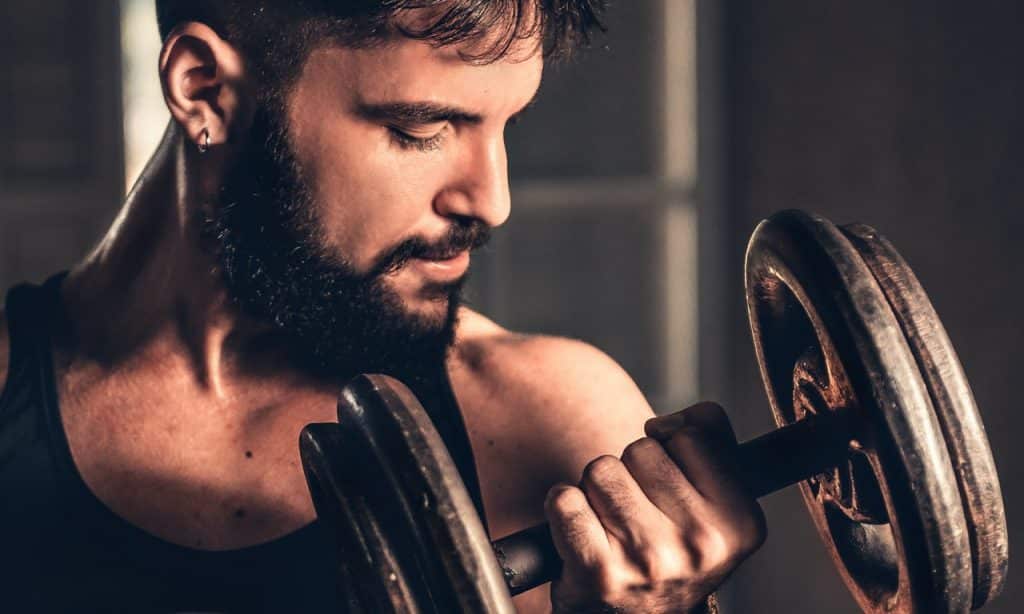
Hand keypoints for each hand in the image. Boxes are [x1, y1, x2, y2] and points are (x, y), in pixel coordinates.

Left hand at [543, 402, 764, 612]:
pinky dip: (563, 508)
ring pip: (600, 470)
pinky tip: (582, 533)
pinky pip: (565, 499)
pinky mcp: (598, 572)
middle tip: (640, 513)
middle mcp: (700, 545)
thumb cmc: (672, 546)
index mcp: (739, 523)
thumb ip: (711, 435)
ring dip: (597, 490)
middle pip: (640, 450)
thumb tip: (663, 424)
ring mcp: (648, 560)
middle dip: (632, 471)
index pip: (691, 435)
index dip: (672, 451)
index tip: (670, 484)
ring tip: (613, 525)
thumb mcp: (716, 496)